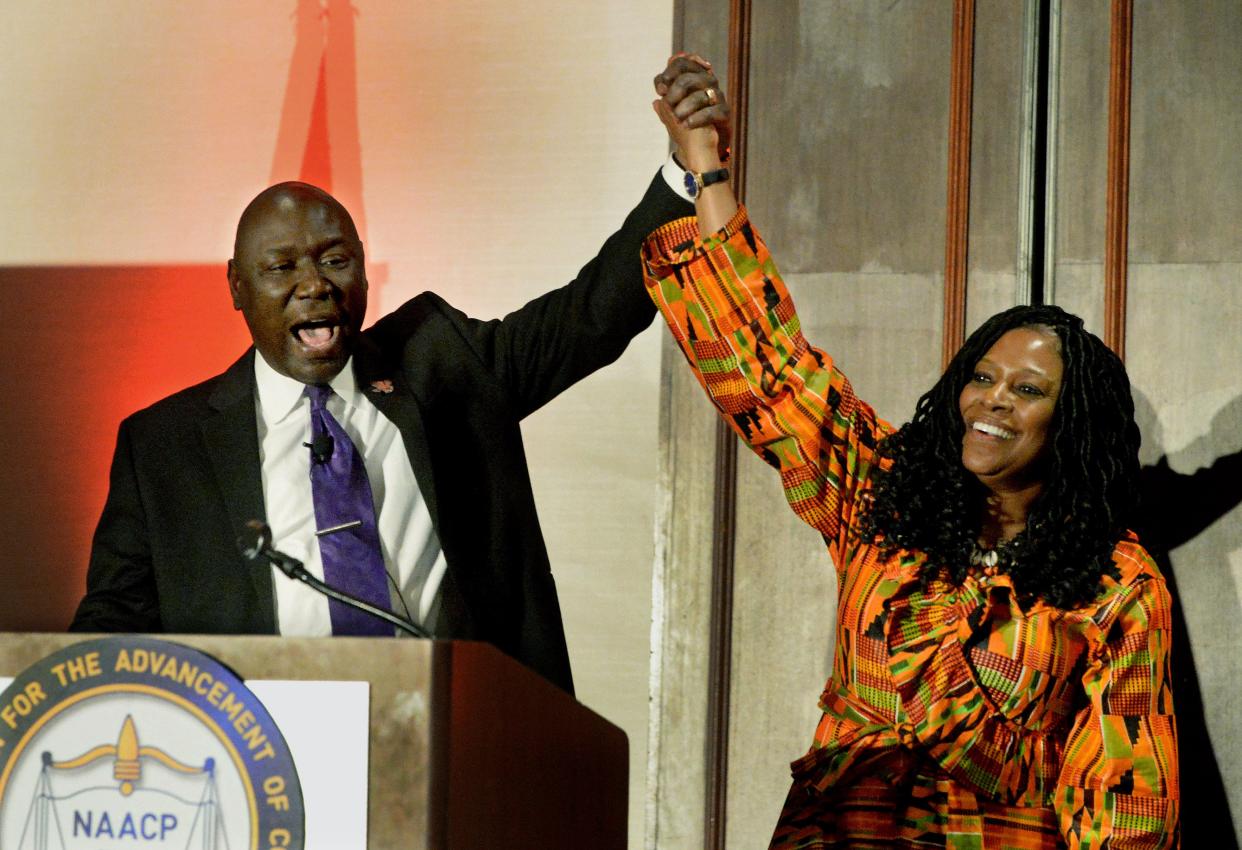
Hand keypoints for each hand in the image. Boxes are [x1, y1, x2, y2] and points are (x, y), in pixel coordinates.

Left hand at [653, 53, 730, 168]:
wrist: (704, 142)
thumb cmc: (687, 119)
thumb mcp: (672, 109)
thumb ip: (665, 98)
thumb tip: (658, 93)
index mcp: (694, 75)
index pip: (681, 63)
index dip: (668, 74)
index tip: (660, 90)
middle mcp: (707, 81)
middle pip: (688, 78)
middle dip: (674, 92)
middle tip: (668, 105)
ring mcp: (717, 96)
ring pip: (700, 95)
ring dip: (685, 107)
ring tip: (677, 119)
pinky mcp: (724, 112)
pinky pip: (711, 112)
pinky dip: (697, 119)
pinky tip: (687, 125)